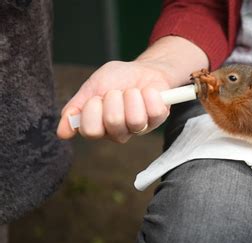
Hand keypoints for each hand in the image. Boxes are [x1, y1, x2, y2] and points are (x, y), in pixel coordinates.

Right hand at [56, 60, 172, 142]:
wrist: (142, 68)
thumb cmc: (116, 79)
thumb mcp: (91, 88)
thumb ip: (75, 108)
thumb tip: (61, 133)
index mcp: (100, 127)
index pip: (90, 131)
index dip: (92, 110)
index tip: (97, 96)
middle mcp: (119, 132)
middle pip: (113, 122)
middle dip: (113, 98)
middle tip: (117, 91)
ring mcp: (140, 127)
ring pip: (135, 120)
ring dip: (132, 96)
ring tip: (132, 91)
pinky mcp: (158, 120)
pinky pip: (154, 111)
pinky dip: (149, 94)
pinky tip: (147, 91)